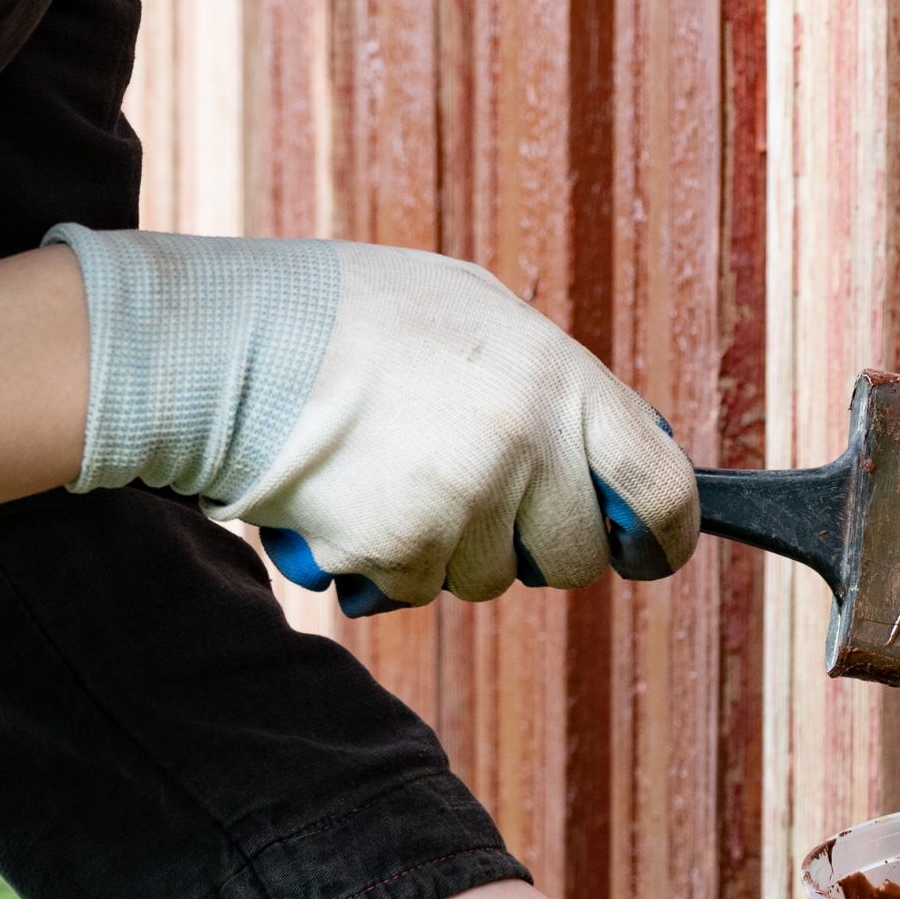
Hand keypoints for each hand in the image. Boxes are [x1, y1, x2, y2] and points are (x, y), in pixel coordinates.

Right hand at [47, 226, 698, 607]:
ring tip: (400, 469)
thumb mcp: (481, 311)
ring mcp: (463, 505)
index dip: (666, 535)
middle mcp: (525, 447)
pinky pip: (422, 587)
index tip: (650, 549)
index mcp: (560, 380)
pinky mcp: (401, 551)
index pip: (663, 488)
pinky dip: (393, 558)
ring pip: (492, 578)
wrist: (234, 344)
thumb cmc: (359, 317)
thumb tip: (623, 442)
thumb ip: (559, 382)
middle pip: (577, 557)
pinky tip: (358, 492)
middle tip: (489, 500)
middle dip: (542, 546)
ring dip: (456, 546)